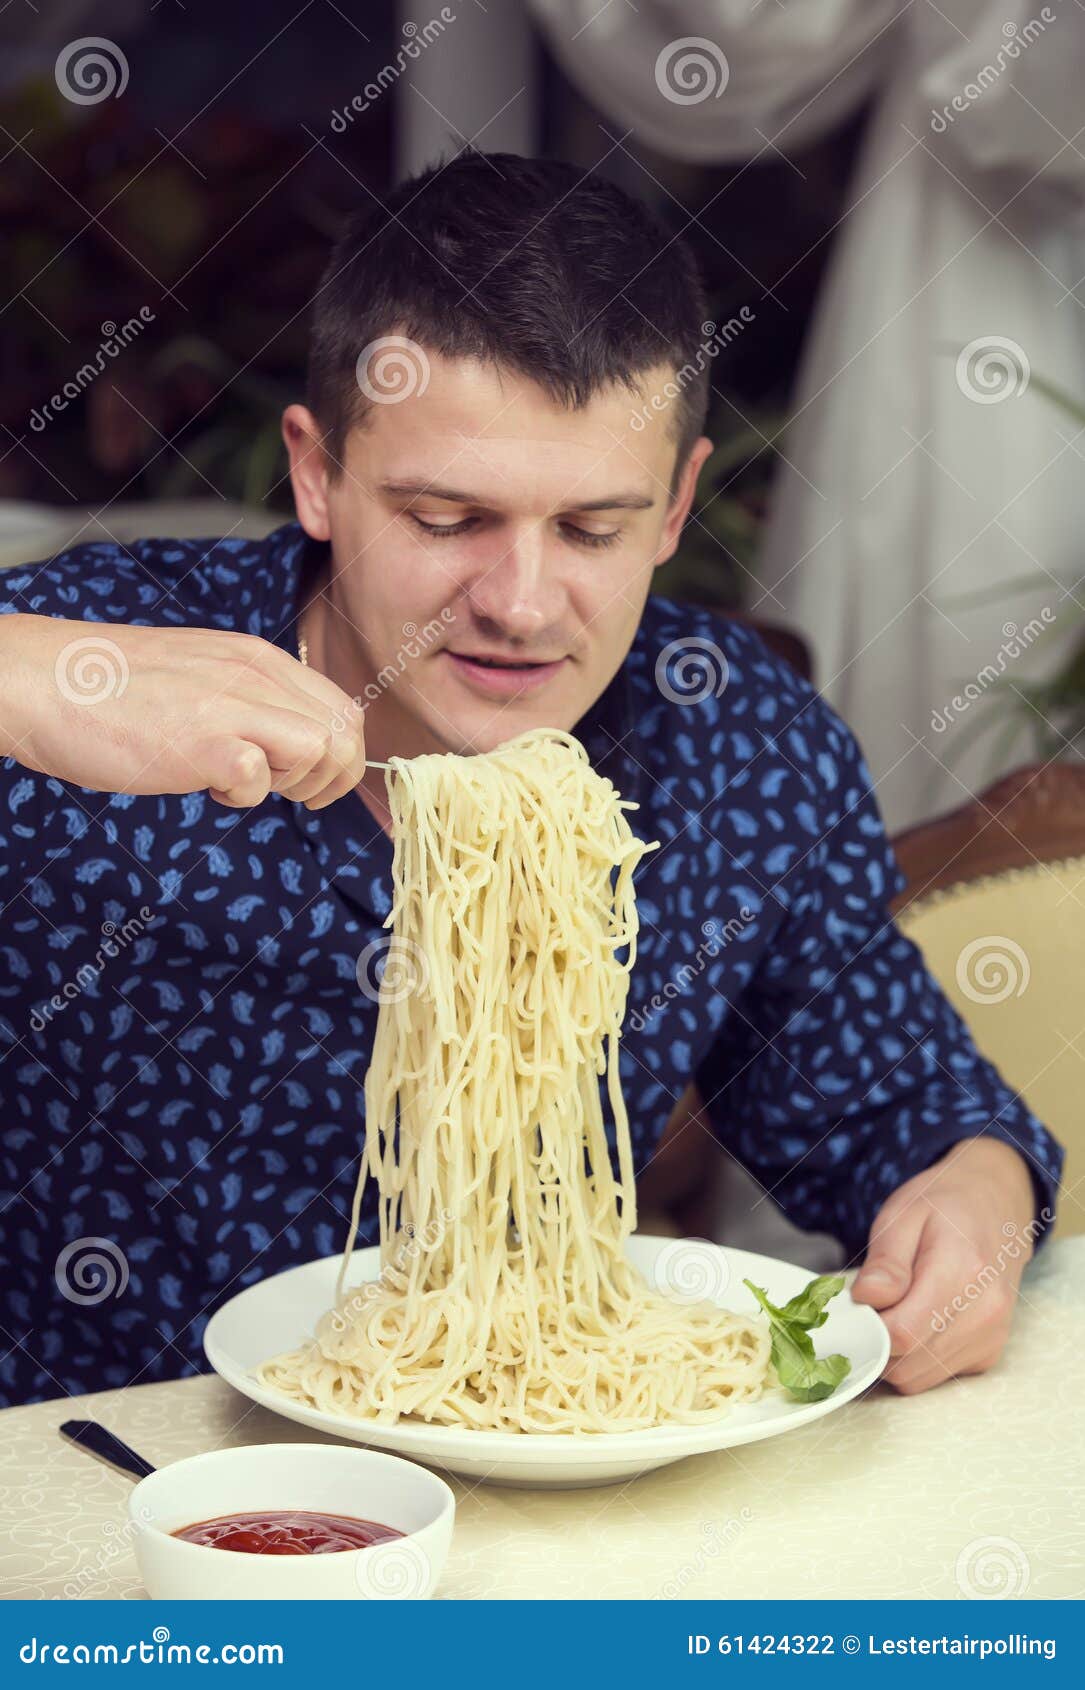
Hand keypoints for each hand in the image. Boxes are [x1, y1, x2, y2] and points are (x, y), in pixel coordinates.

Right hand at [0, 614, 366, 809]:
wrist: (45, 681)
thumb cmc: (114, 689)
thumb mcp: (203, 675)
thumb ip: (251, 698)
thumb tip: (291, 744)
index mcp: (258, 657)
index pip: (344, 707)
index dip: (341, 756)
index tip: (307, 779)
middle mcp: (255, 674)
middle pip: (347, 733)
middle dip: (330, 777)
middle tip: (283, 791)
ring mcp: (230, 705)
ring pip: (321, 749)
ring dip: (294, 784)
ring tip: (242, 784)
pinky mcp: (202, 742)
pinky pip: (261, 780)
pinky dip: (244, 798)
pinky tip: (205, 788)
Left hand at [851, 1137, 1040, 1393]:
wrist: (996, 1205)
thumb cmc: (943, 1205)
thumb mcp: (902, 1214)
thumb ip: (885, 1262)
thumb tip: (866, 1300)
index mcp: (963, 1271)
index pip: (902, 1334)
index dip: (868, 1327)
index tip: (858, 1304)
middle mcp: (985, 1312)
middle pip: (907, 1364)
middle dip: (877, 1341)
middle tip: (874, 1303)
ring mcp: (991, 1337)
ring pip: (918, 1378)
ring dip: (894, 1354)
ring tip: (896, 1308)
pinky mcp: (988, 1353)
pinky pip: (936, 1376)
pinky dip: (915, 1358)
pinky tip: (919, 1319)